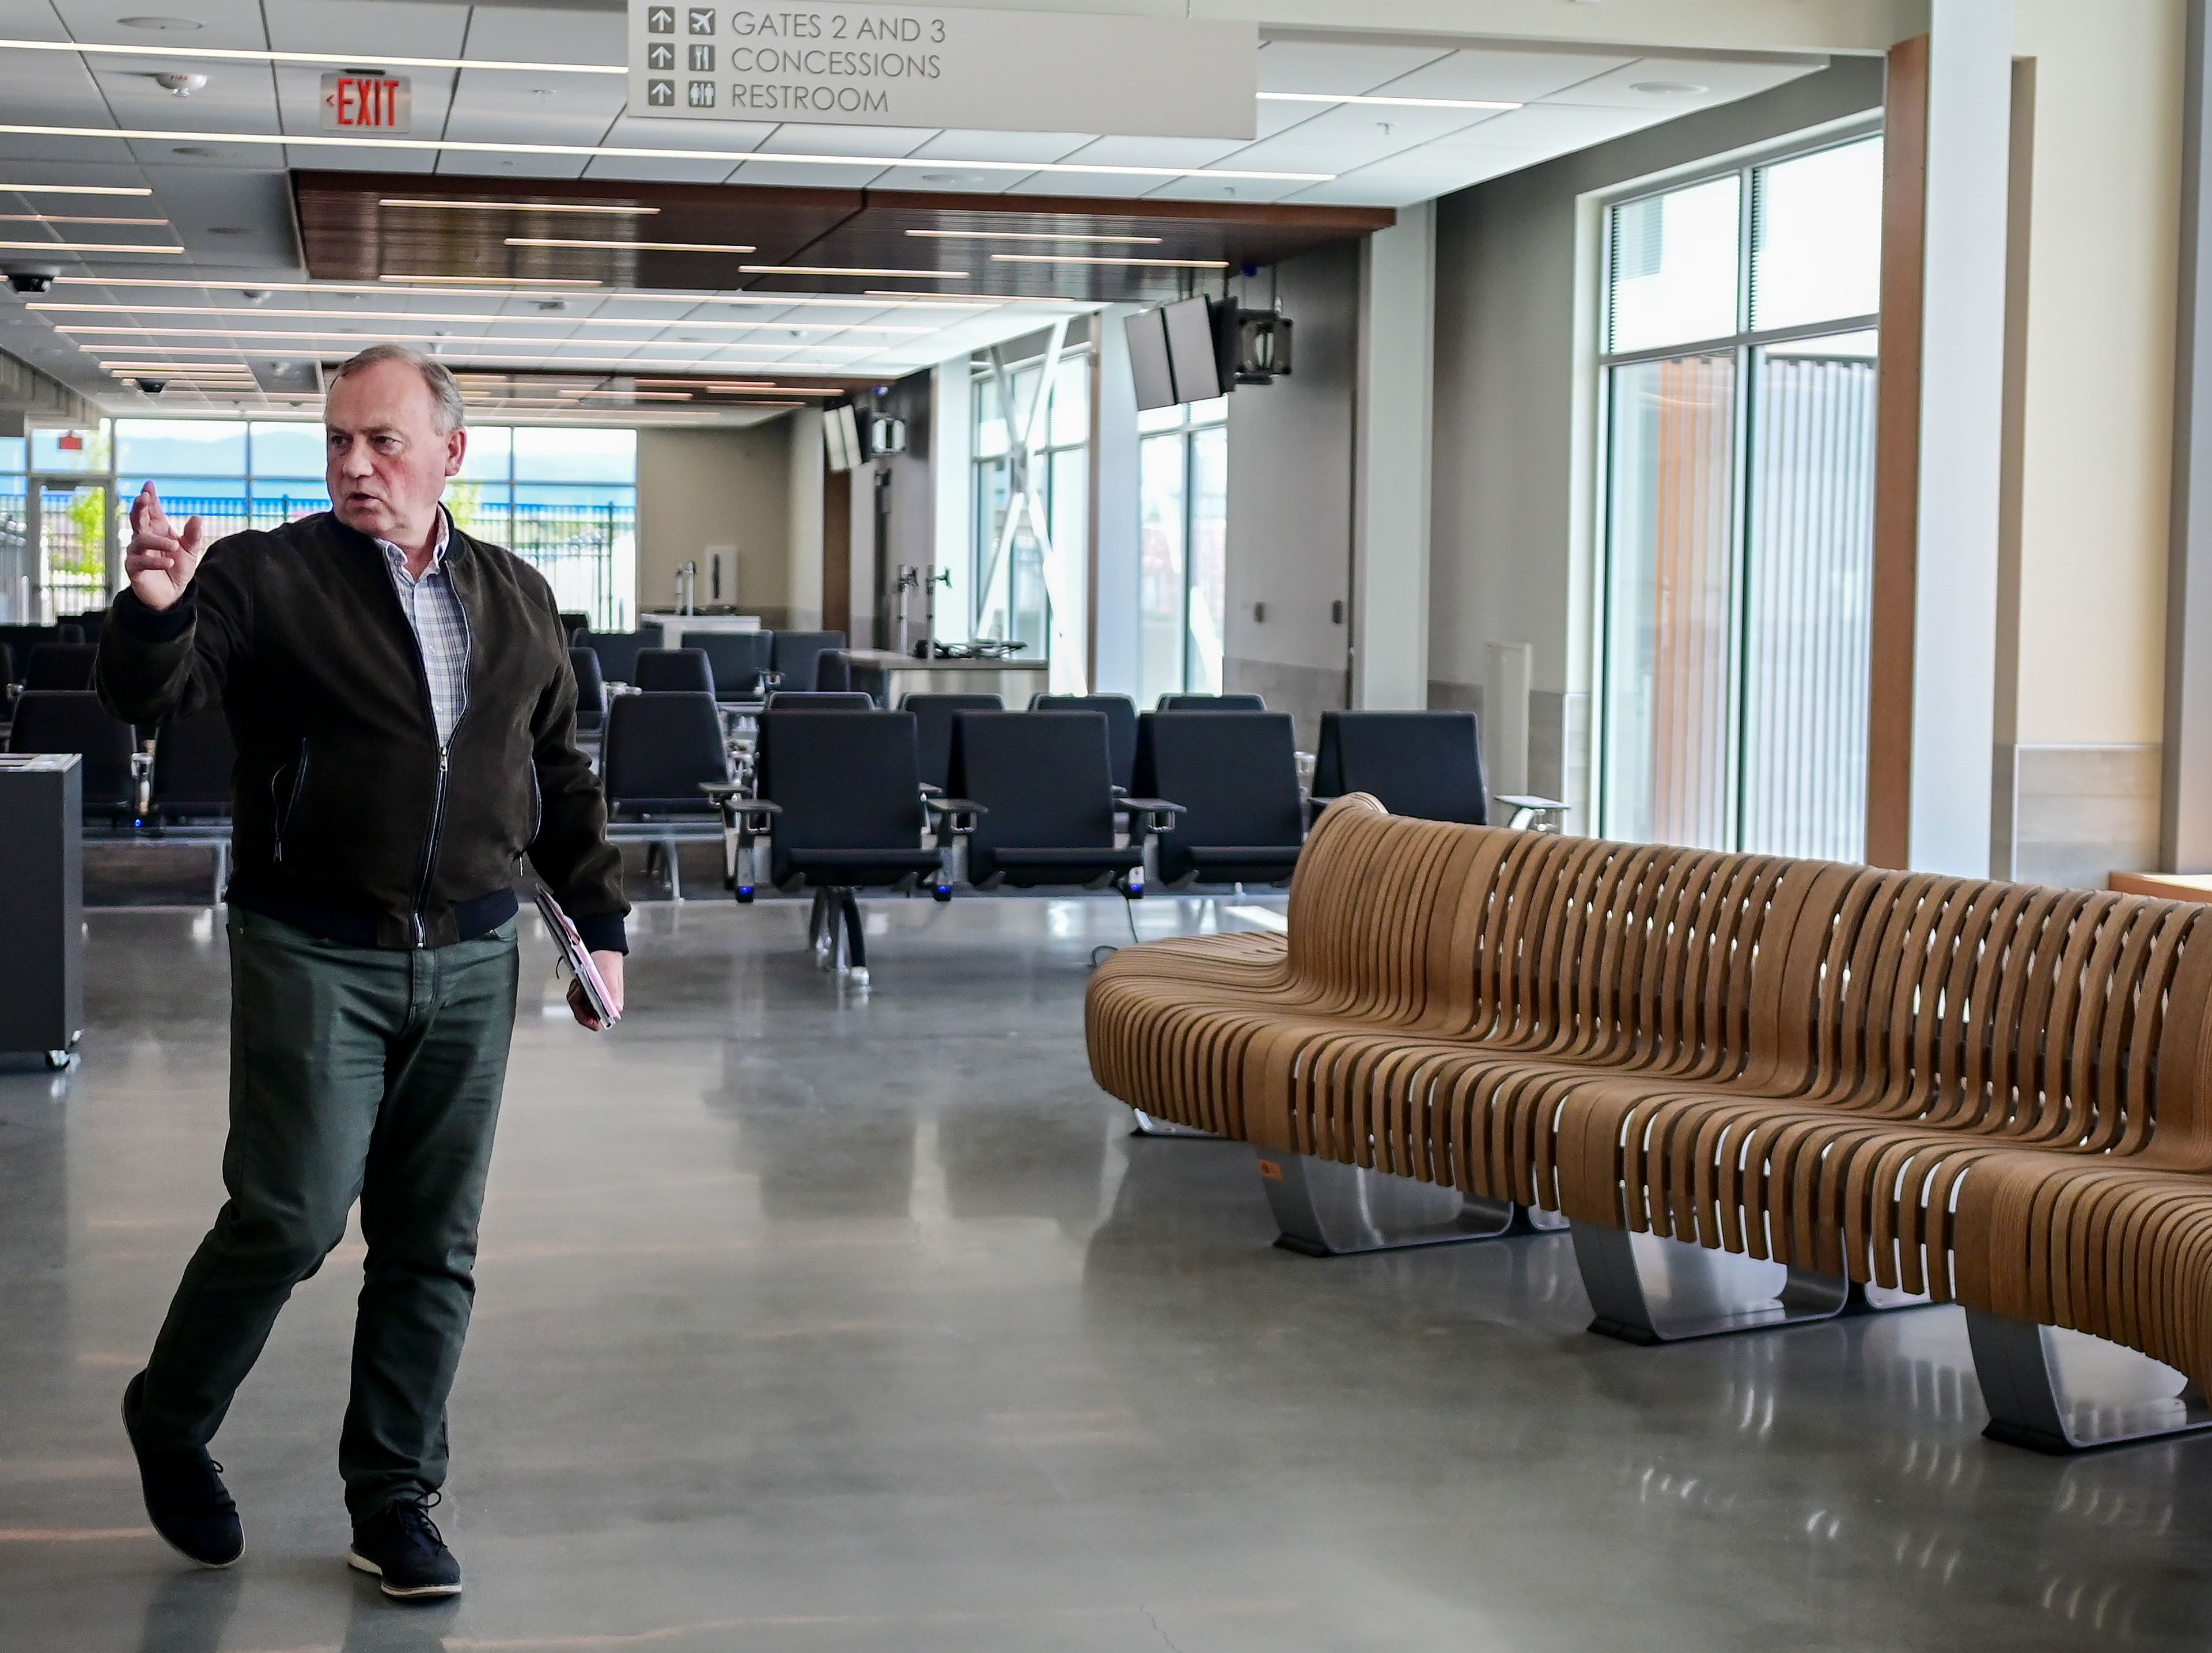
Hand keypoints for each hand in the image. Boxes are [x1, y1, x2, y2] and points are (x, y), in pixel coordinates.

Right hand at [124, 481, 209, 611]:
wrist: (172, 594)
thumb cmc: (178, 568)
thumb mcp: (190, 551)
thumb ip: (193, 535)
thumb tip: (197, 517)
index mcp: (157, 530)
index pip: (151, 511)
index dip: (149, 498)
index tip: (149, 484)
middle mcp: (143, 538)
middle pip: (137, 519)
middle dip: (139, 507)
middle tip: (143, 497)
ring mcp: (137, 553)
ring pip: (140, 540)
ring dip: (157, 541)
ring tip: (174, 545)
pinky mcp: (134, 569)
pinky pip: (140, 562)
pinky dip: (155, 561)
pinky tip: (169, 562)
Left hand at [568, 949, 623, 1030]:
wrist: (602, 949)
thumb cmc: (607, 963)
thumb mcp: (610, 978)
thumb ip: (612, 994)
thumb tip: (615, 1010)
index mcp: (611, 1005)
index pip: (596, 1021)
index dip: (588, 1020)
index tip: (583, 1014)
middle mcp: (603, 1004)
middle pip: (584, 1014)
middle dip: (578, 1002)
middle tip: (579, 988)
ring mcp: (594, 999)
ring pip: (578, 1005)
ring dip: (576, 994)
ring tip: (580, 982)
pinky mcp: (587, 993)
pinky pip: (575, 997)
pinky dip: (574, 989)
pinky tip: (578, 981)